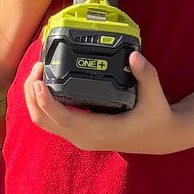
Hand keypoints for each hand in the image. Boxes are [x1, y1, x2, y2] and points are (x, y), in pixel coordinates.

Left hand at [22, 51, 189, 155]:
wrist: (160, 137)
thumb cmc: (156, 118)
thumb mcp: (155, 96)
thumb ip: (146, 75)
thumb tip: (134, 56)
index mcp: (99, 131)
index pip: (62, 118)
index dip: (46, 100)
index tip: (40, 80)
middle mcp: (83, 137)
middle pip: (43, 119)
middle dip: (32, 93)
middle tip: (38, 66)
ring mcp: (78, 137)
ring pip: (43, 121)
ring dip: (33, 98)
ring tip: (37, 72)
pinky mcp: (78, 133)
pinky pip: (51, 120)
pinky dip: (41, 103)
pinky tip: (45, 83)